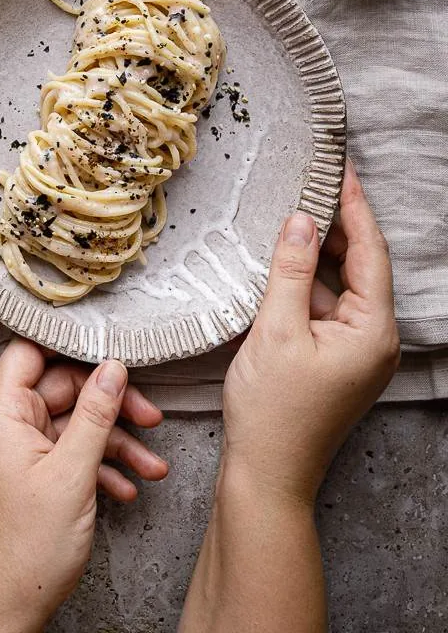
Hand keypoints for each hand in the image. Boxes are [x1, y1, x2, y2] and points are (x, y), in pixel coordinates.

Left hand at [0, 339, 167, 631]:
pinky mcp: (38, 476)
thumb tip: (113, 368)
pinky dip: (102, 467)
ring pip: (77, 426)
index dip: (66, 345)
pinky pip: (74, 454)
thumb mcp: (73, 473)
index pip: (30, 353)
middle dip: (111, 405)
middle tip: (150, 416)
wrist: (10, 605)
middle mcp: (10, 427)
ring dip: (116, 443)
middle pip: (65, 390)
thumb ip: (95, 415)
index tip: (107, 344)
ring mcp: (24, 452)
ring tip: (152, 464)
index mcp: (3, 415)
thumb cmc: (28, 546)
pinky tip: (129, 487)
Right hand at [221, 159, 399, 504]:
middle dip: (337, 223)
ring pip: (343, 284)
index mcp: (374, 331)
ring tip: (292, 214)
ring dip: (319, 253)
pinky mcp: (337, 358)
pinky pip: (328, 306)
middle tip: (311, 181)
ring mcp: (358, 350)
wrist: (267, 475)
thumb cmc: (273, 412)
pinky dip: (308, 282)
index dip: (355, 205)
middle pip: (361, 264)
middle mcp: (376, 339)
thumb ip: (292, 270)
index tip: (342, 167)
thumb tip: (301, 219)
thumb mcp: (276, 330)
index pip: (370, 251)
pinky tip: (283, 263)